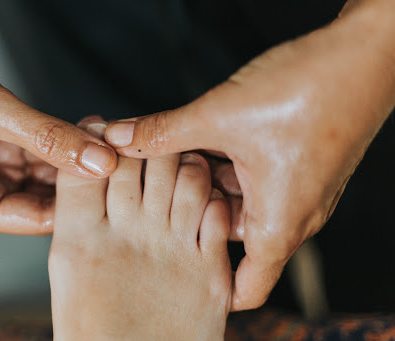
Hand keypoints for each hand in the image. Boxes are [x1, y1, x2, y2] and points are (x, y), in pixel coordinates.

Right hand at [0, 23, 116, 233]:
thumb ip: (48, 138)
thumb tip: (96, 161)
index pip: (34, 219)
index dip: (75, 204)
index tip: (110, 185)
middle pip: (43, 200)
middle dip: (77, 179)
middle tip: (112, 158)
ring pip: (46, 177)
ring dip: (74, 159)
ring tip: (103, 140)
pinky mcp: (3, 151)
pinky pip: (42, 155)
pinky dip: (64, 144)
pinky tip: (86, 133)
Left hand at [104, 0, 394, 309]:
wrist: (364, 53)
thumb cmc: (310, 91)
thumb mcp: (220, 115)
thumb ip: (164, 131)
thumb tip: (119, 139)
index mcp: (279, 222)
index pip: (244, 288)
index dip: (208, 285)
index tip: (173, 268)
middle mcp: (291, 213)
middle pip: (229, 235)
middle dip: (191, 215)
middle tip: (154, 198)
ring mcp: (295, 188)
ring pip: (237, 201)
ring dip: (204, 183)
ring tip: (170, 163)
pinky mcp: (295, 163)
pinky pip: (250, 177)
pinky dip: (224, 164)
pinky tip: (198, 141)